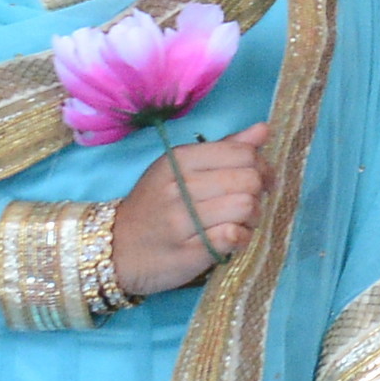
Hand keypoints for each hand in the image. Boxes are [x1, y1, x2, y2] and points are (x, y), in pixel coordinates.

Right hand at [110, 133, 270, 301]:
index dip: (262, 166)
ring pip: (246, 207)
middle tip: (251, 203)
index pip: (242, 152)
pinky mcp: (190, 251)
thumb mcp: (179, 168)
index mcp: (180, 159)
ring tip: (241, 222)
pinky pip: (235, 236)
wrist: (116, 249)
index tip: (261, 179)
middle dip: (260, 192)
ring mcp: (183, 220)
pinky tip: (232, 239)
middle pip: (249, 179)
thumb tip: (263, 129)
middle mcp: (181, 186)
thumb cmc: (154, 206)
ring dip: (253, 217)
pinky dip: (243, 238)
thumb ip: (224, 148)